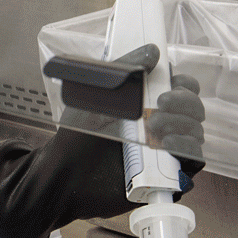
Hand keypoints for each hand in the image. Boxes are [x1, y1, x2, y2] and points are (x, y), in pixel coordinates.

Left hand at [0, 43, 206, 237]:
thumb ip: (115, 78)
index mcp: (142, 109)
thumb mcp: (86, 105)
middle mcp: (156, 133)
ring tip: (160, 129)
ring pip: (191, 141)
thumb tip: (143, 49)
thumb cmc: (63, 146)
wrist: (46, 188)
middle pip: (191, 115)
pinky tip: (168, 154)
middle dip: (183, 108)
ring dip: (183, 132)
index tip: (170, 83)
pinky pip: (184, 173)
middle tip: (163, 108)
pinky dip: (183, 162)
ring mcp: (159, 160)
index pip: (180, 91)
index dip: (183, 87)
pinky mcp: (156, 186)